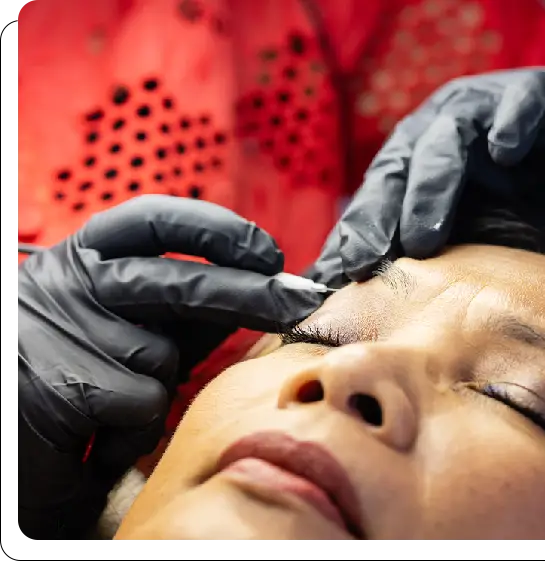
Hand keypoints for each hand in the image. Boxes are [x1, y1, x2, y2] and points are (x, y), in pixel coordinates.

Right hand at [16, 195, 322, 542]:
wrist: (14, 445)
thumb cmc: (82, 377)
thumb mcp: (133, 328)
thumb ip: (185, 307)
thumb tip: (262, 288)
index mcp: (86, 257)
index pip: (156, 220)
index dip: (219, 230)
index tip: (268, 253)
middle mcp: (67, 282)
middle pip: (179, 282)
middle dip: (251, 295)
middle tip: (301, 302)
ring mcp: (58, 330)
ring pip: (161, 356)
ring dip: (159, 389)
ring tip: (116, 409)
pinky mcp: (58, 386)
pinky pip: (141, 403)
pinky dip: (134, 430)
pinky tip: (99, 438)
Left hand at [309, 68, 544, 284]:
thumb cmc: (523, 204)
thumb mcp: (470, 237)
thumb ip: (429, 258)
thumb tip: (370, 304)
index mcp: (415, 161)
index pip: (377, 198)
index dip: (356, 236)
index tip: (337, 280)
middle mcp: (439, 130)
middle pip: (399, 167)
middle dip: (379, 215)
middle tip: (367, 261)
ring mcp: (486, 107)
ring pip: (448, 137)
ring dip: (433, 186)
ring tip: (425, 236)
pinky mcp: (540, 93)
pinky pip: (523, 101)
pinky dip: (512, 122)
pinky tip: (506, 152)